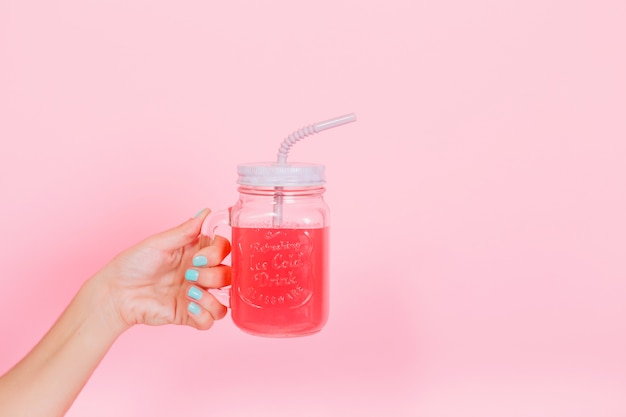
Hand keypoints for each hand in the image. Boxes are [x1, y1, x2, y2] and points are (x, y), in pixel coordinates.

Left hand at [94, 209, 231, 330]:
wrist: (116, 294)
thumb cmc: (132, 264)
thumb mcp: (159, 243)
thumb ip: (186, 230)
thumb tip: (207, 212)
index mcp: (196, 252)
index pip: (224, 249)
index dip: (218, 253)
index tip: (200, 256)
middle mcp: (200, 273)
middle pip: (228, 275)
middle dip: (213, 276)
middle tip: (190, 274)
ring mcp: (197, 295)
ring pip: (225, 300)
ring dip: (211, 297)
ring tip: (189, 294)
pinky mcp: (190, 315)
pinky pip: (211, 320)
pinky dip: (204, 314)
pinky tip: (188, 307)